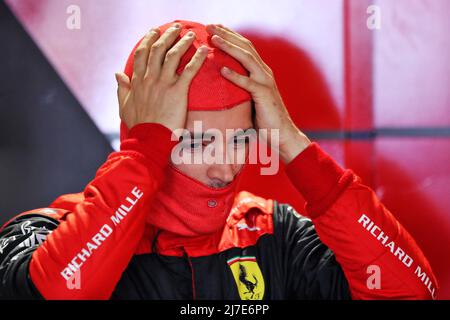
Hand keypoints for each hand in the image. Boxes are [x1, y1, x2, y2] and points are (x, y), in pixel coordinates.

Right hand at [115, 23, 207, 131]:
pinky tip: (204, 50)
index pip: (141, 54)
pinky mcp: (178, 91)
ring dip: (182, 42)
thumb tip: (117, 73)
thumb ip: (121, 88)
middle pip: (157, 49)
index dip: (147, 40)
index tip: (153, 32)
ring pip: (173, 55)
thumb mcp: (124, 107)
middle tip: (175, 28)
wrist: (149, 140)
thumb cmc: (138, 127)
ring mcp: (163, 84)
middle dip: (167, 35)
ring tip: (191, 34)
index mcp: (137, 81)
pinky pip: (189, 70)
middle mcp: (149, 79)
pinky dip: (198, 58)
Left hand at [206, 24, 310, 162]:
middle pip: (245, 47)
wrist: (281, 133)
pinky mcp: (264, 95)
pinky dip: (235, 76)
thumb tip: (221, 81)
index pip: (244, 46)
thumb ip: (240, 86)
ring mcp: (265, 82)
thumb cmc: (263, 118)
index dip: (230, 35)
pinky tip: (222, 70)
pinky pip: (248, 83)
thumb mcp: (250, 97)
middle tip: (210, 26)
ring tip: (213, 40)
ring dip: (229, 48)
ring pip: (247, 59)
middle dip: (227, 34)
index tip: (214, 27)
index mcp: (260, 70)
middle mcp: (264, 72)